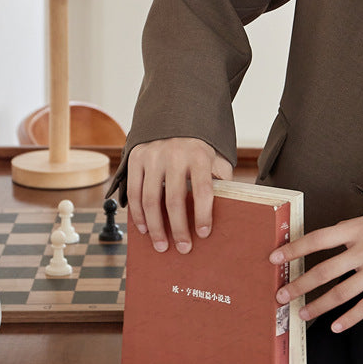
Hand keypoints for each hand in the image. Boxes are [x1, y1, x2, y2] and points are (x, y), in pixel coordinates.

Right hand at [126, 137, 233, 253]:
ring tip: (162, 245)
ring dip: (155, 227)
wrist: (175, 115)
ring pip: (150, 199)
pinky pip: (133, 191)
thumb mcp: (216, 157)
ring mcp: (153, 156)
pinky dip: (137, 214)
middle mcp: (175, 154)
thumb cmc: (199, 146)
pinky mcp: (136, 157)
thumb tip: (229, 209)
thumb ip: (220, 180)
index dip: (203, 214)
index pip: (202, 190)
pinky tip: (144, 229)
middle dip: (178, 228)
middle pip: (174, 199)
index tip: (203, 234)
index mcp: (199, 155)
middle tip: (183, 248)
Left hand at [269, 215, 362, 332]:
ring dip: (318, 305)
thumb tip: (325, 239)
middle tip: (281, 296)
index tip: (274, 257)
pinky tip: (335, 326)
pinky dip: (350, 318)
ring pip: (341, 293)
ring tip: (302, 314)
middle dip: (300, 285)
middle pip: (324, 271)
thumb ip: (353, 230)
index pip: (317, 239)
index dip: (294, 249)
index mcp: (358, 229)